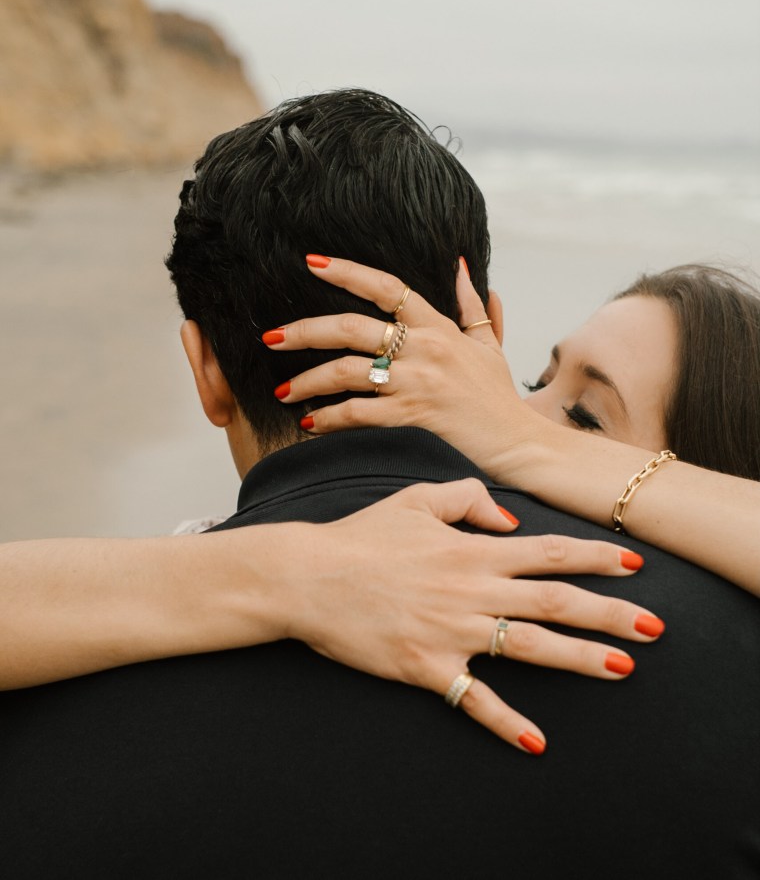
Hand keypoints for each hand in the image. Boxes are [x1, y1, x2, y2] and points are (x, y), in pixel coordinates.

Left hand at [265, 255, 542, 480]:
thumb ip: (472, 305)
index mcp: (439, 326)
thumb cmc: (499, 398)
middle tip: (270, 337)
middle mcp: (426, 348)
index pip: (387, 286)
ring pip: (347, 372)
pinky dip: (329, 418)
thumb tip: (460, 265)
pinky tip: (310, 422)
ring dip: (308, 381)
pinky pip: (359, 413)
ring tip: (283, 391)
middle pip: (351, 327)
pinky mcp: (414, 416)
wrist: (520, 444)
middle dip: (304, 331)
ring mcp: (418, 382)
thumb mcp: (489, 345)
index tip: (310, 262)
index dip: (347, 271)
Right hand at [282, 478, 660, 753]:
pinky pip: (475, 699)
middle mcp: (471, 591)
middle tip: (653, 626)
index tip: (632, 566)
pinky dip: (507, 721)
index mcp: (471, 551)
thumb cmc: (361, 536)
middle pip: (554, 602)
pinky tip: (537, 740)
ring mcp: (452, 632)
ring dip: (581, 659)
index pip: (547, 553)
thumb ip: (468, 497)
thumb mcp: (415, 498)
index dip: (593, 559)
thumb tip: (509, 520)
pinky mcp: (427, 667)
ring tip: (624, 669)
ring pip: (530, 647)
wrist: (308, 577)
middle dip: (609, 613)